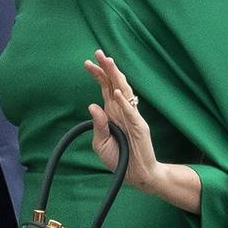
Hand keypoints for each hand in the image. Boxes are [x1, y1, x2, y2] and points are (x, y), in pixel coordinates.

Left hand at [84, 50, 160, 192]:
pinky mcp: (140, 127)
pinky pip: (131, 113)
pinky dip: (124, 102)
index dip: (97, 74)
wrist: (137, 174)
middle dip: (107, 68)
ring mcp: (132, 117)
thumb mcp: (101, 143)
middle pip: (115, 84)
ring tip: (110, 64)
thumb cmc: (119, 158)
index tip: (87, 63)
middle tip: (99, 53)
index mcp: (112, 111)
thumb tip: (92, 105)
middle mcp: (122, 110)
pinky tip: (117, 93)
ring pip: (126, 92)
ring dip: (117, 78)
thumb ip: (97, 125)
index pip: (105, 87)